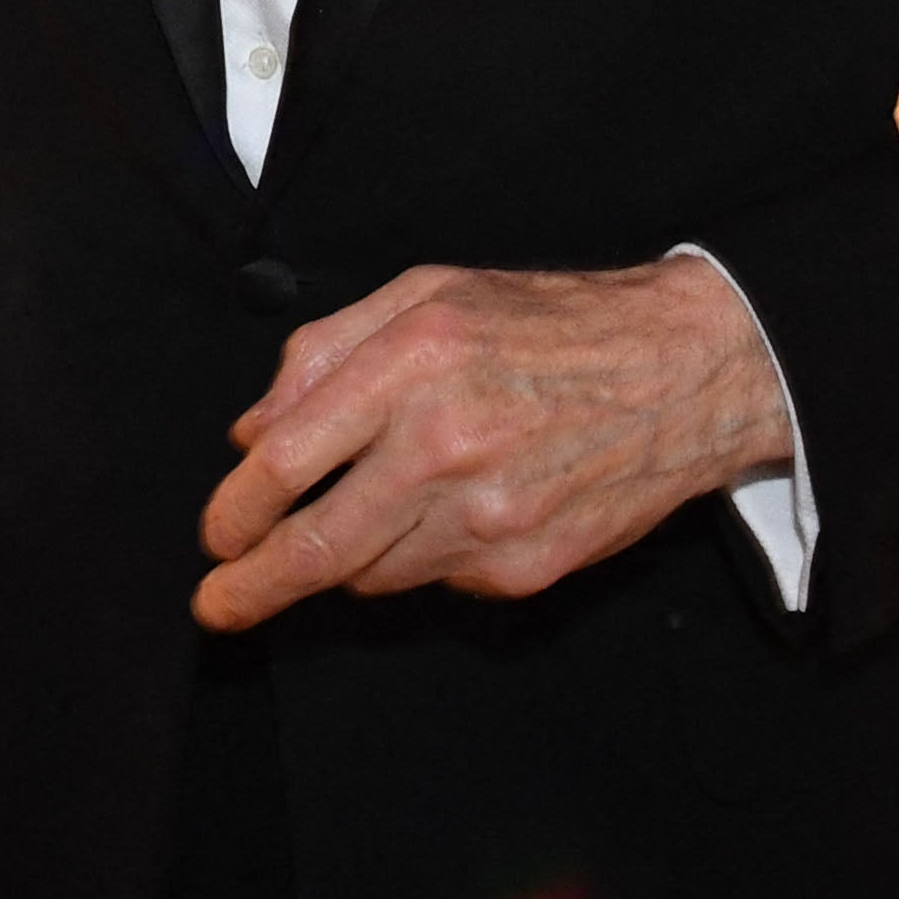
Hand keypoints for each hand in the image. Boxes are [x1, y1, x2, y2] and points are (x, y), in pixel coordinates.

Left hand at [193, 255, 793, 629]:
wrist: (684, 372)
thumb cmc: (551, 322)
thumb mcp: (429, 293)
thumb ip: (326, 352)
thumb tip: (253, 431)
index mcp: (415, 363)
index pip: (288, 461)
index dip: (235, 510)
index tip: (214, 536)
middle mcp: (447, 445)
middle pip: (317, 547)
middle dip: (253, 587)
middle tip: (220, 605)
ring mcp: (491, 518)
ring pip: (373, 575)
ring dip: (345, 562)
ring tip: (364, 521)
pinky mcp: (527, 568)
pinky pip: (437, 583)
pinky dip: (420, 560)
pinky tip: (452, 512)